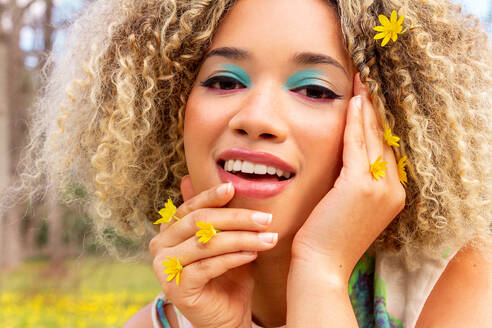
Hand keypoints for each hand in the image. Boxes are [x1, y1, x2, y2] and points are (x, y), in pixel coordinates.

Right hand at [149, 177, 277, 327]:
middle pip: (200, 222)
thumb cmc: (227, 276)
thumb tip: (214, 180)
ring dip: (242, 238)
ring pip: (207, 243)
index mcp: (170, 230)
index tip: (234, 188)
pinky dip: (233, 258)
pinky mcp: (177, 288)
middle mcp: (161, 246)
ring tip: (269, 237)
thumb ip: (219, 216)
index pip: (190, 207)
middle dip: (236, 218)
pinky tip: (253, 254)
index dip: (211, 197)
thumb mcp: (226, 240)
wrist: (226, 317)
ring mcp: (165, 267)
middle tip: (266, 218)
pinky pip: (208, 266)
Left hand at [290, 73, 405, 281]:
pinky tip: (353, 101)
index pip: (385, 150)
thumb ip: (353, 182)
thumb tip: (346, 158)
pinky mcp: (359, 186)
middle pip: (383, 139)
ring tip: (361, 81)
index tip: (369, 99)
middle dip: (374, 108)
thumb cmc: (327, 238)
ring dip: (366, 107)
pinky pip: (357, 145)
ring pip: (373, 138)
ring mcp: (379, 188)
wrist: (321, 264)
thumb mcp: (347, 207)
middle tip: (367, 81)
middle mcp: (392, 189)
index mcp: (391, 194)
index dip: (377, 123)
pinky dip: (355, 122)